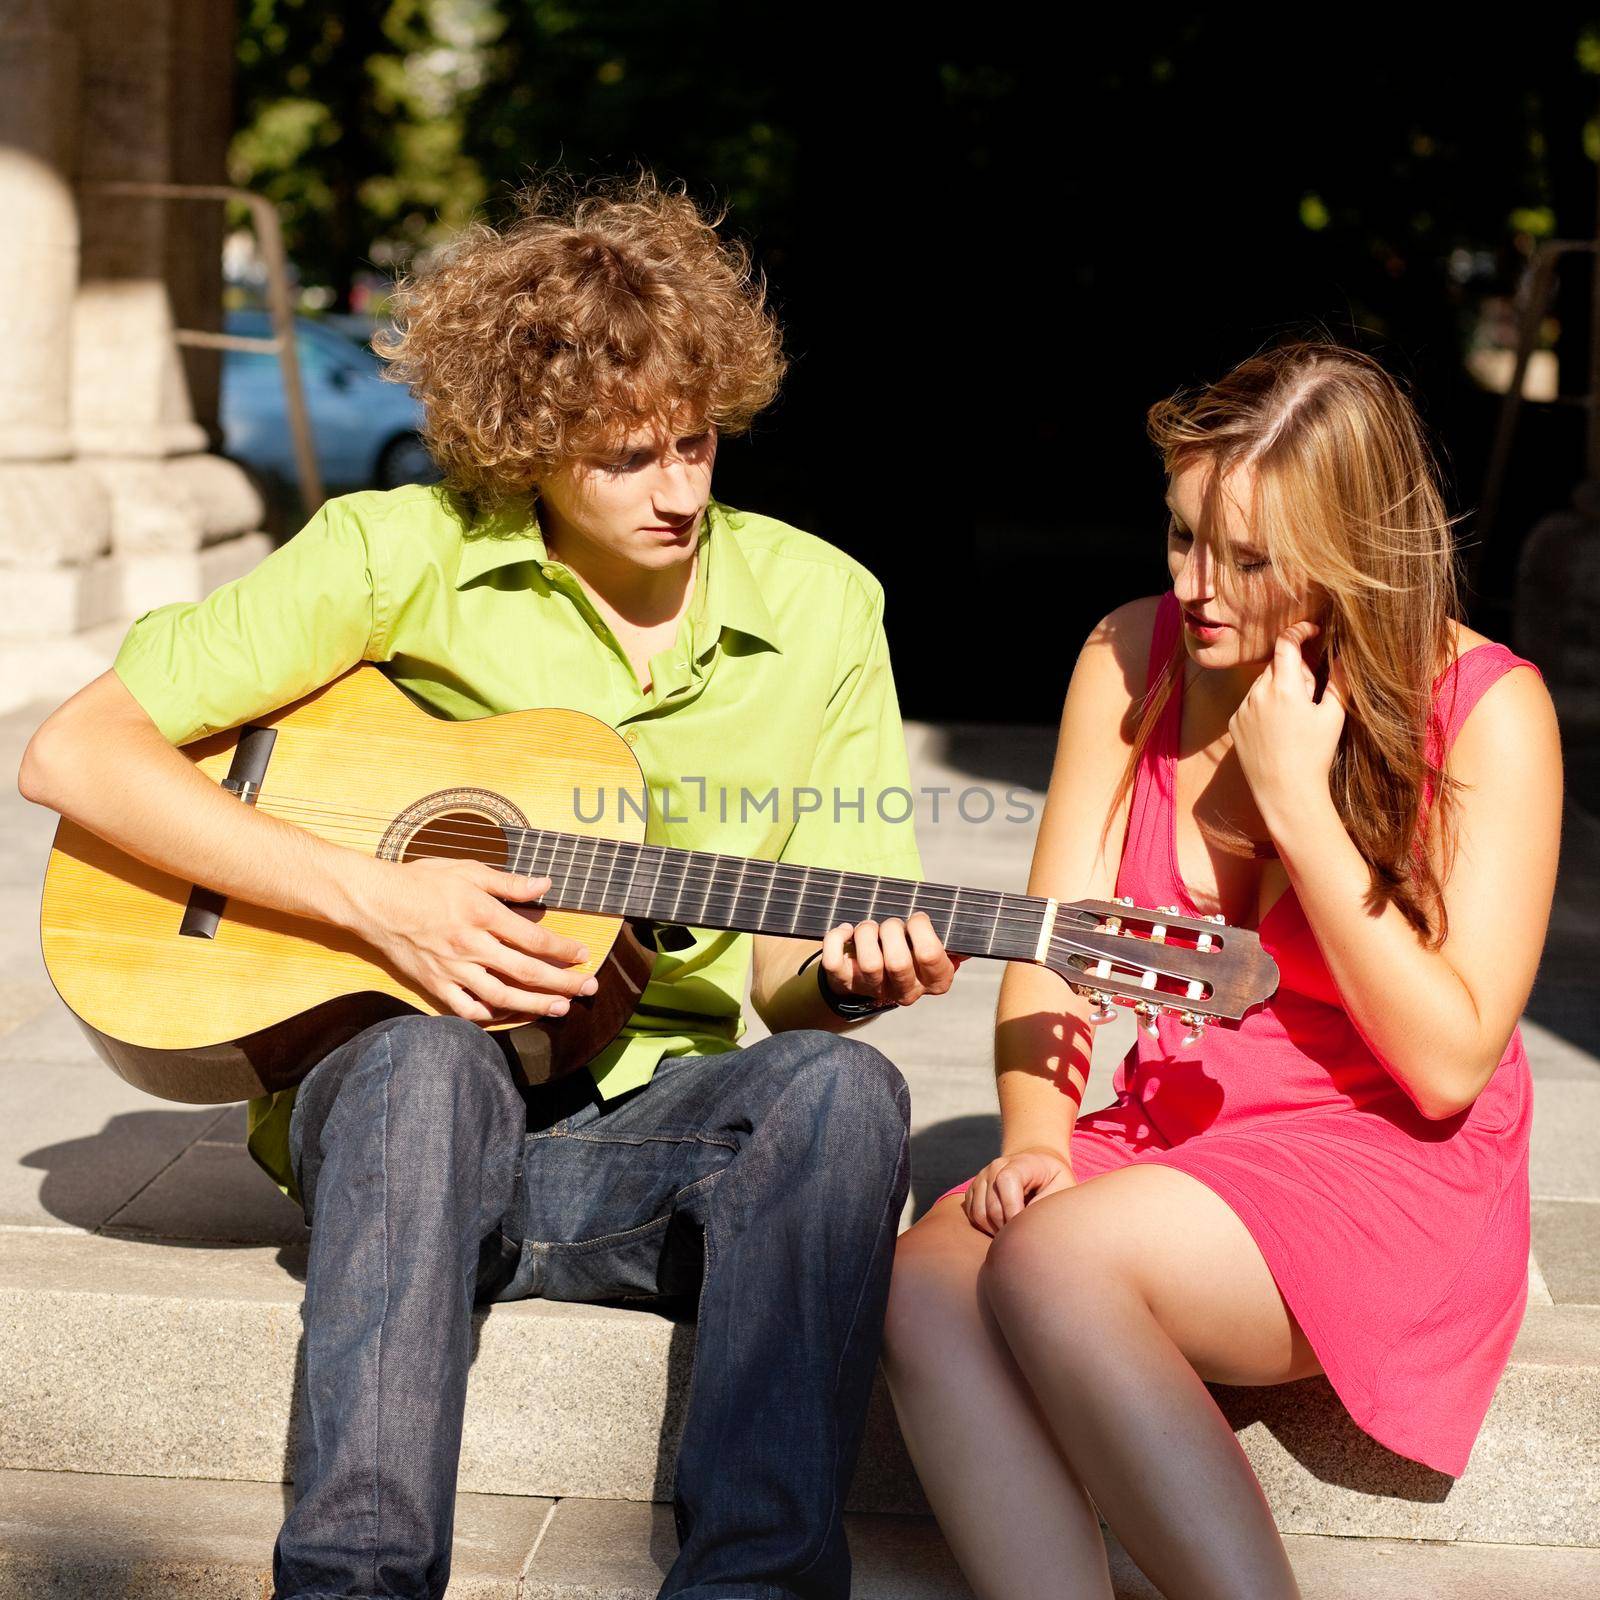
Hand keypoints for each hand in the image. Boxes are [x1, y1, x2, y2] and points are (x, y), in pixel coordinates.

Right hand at [353, 857, 598, 1023]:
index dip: (563, 950)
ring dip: (535, 1005)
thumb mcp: (468, 870)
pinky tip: (507, 1015)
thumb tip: (545, 884)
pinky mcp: (434, 984)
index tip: (583, 955)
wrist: (374, 901)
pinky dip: (488, 1016)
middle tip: (589, 989)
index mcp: (482, 915)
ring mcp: (452, 969)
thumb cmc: (422, 881)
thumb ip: (509, 882)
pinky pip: (465, 1009)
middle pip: (526, 972)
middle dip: (563, 983)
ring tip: (561, 1009)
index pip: (534, 938)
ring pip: (501, 997)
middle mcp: (471, 946)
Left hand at [819, 910, 965, 1008]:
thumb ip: (952, 942)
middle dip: (892, 930)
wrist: (874, 977)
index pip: (930, 954)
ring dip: (867, 933)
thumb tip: (968, 938)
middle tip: (891, 925)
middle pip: (898, 962)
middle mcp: (907, 991)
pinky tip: (846, 930)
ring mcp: (875, 990)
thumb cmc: (911, 951)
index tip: (916, 919)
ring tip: (870, 928)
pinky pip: (835, 962)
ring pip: (869, 963)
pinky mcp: (846, 983)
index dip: (920, 928)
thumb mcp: (937, 948)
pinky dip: (836, 939)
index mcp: (935, 980)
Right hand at [964, 1146, 1076, 1235]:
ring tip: (1013, 1236)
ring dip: (995, 1230)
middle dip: (1007, 1228)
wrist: (1037, 1164)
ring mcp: (982, 1177)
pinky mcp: (974, 1190)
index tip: (1024, 1227)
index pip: (1006, 1181)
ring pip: (979, 1213)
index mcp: (1021, 1162)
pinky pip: (972, 1215)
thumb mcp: (1063, 1187)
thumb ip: (1047, 1204)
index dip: (1013, 1208)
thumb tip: (1028, 1226)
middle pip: (992, 1204)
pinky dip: (985, 1228)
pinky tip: (1002, 1229)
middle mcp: (996, 1166)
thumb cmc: (1054, 1179)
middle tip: (1023, 1239)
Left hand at [1229, 619, 1347, 830]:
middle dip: (1294, 670)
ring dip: (1278, 688)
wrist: (1285, 791)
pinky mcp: (1233, 723)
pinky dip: (1263, 706)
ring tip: (1293, 719)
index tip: (1311, 631)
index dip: (1299, 631)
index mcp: (1283, 688)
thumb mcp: (1333, 715)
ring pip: (1262, 683)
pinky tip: (1276, 730)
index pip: (1286, 643)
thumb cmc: (1314, 754)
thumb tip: (1345, 652)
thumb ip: (1340, 679)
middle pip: (1276, 664)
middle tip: (1310, 696)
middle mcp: (1257, 693)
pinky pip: (1250, 703)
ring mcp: (1242, 708)